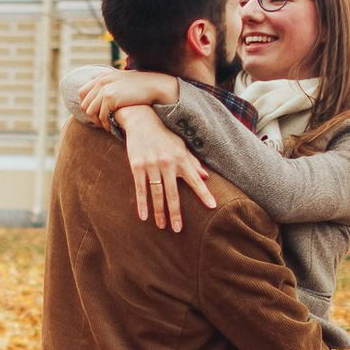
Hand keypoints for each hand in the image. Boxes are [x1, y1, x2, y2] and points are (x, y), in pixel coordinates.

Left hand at [76, 68, 176, 130]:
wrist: (155, 86)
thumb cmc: (142, 87)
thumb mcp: (123, 82)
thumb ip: (112, 87)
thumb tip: (104, 99)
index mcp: (103, 76)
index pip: (83, 92)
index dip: (87, 105)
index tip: (95, 114)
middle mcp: (101, 81)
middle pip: (85, 103)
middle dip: (91, 116)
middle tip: (101, 124)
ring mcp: (104, 89)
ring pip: (90, 111)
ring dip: (97, 122)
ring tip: (106, 126)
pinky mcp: (110, 98)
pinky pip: (101, 116)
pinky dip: (105, 124)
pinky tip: (112, 127)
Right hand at [122, 109, 217, 231]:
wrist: (142, 120)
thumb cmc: (164, 135)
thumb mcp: (180, 146)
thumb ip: (192, 162)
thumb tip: (206, 177)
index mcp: (181, 158)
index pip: (195, 180)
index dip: (204, 193)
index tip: (212, 206)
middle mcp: (167, 163)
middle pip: (173, 193)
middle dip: (176, 213)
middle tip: (178, 229)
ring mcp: (151, 165)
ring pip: (157, 193)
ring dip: (159, 212)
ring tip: (162, 226)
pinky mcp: (137, 166)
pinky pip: (140, 188)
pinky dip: (142, 203)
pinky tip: (143, 216)